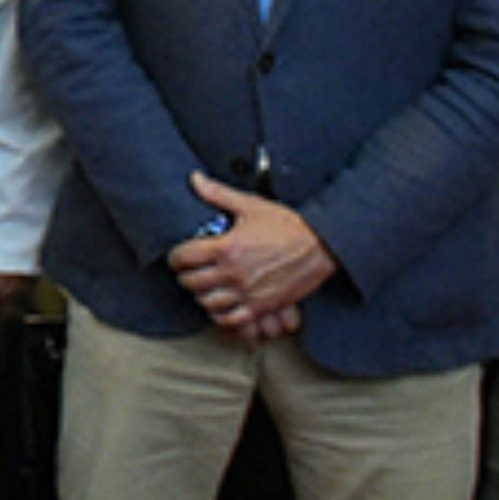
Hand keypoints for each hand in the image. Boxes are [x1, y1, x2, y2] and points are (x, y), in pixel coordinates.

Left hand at [173, 173, 337, 335]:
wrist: (322, 246)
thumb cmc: (289, 225)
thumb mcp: (251, 205)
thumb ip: (218, 194)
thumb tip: (195, 179)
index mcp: (227, 247)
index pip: (184, 258)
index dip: (175, 257)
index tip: (178, 256)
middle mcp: (234, 273)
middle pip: (191, 283)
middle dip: (185, 276)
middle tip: (188, 271)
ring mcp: (247, 293)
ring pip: (207, 303)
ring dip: (201, 296)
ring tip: (204, 287)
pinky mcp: (262, 307)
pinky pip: (231, 320)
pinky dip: (221, 315)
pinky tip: (221, 305)